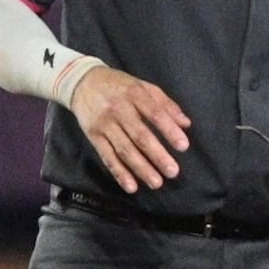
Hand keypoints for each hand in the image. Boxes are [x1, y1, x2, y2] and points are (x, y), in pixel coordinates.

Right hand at [66, 66, 190, 193]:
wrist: (82, 82)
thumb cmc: (119, 86)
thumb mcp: (143, 86)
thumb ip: (166, 104)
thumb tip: (186, 124)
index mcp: (135, 94)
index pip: (155, 114)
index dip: (169, 130)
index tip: (183, 146)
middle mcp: (118, 110)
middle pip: (140, 135)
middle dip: (157, 155)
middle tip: (173, 172)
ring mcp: (104, 124)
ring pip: (124, 150)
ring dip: (141, 168)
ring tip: (157, 182)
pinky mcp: (93, 136)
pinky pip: (107, 157)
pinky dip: (119, 173)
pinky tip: (131, 186)